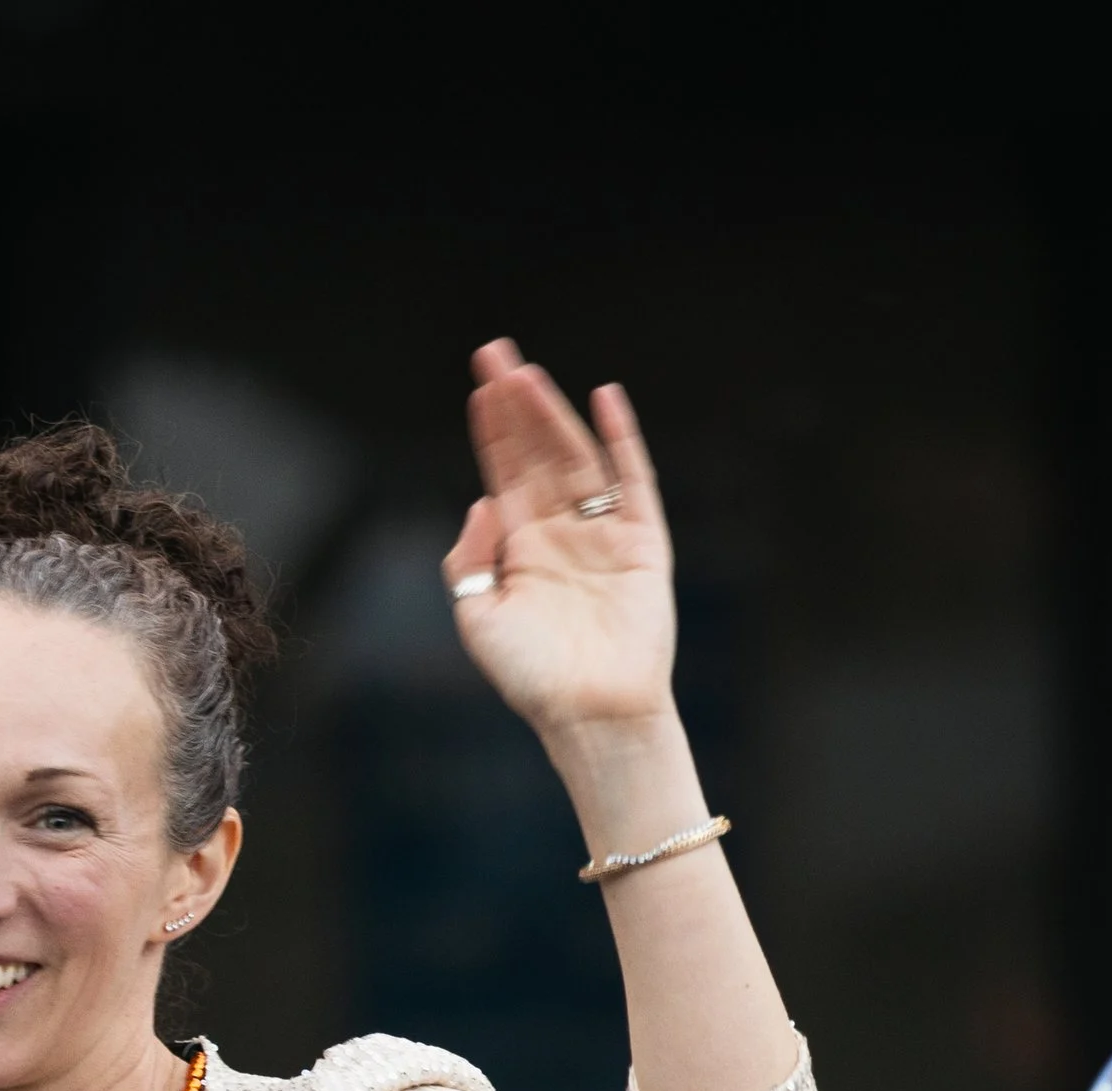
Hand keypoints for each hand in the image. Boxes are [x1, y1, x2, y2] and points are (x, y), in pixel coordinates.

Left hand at [445, 340, 675, 741]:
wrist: (590, 714)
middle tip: (496, 354)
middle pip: (538, 454)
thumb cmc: (532, 679)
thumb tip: (480, 501)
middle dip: (517, 406)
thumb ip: (468, 562)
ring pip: (577, 458)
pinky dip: (622, 441)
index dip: (493, 430)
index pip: (506, 473)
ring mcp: (603, 534)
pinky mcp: (642, 544)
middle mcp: (562, 533)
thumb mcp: (479, 620)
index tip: (480, 387)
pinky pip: (634, 481)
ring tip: (528, 375)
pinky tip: (605, 401)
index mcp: (522, 549)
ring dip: (553, 415)